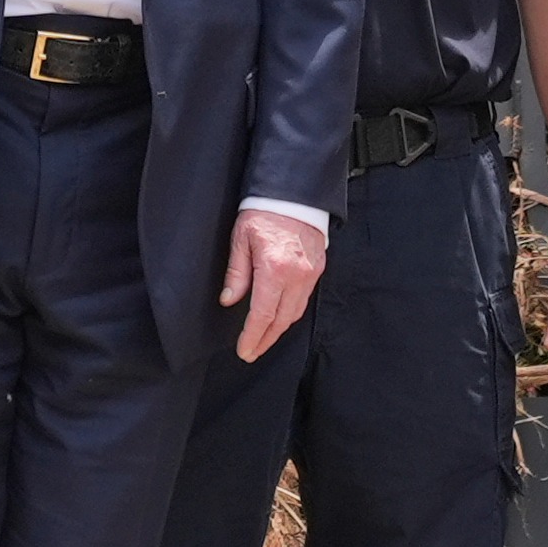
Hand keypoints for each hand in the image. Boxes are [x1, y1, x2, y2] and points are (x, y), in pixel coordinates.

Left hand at [223, 210, 328, 360]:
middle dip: (266, 340)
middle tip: (251, 352)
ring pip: (295, 313)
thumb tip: (229, 300)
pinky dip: (290, 313)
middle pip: (281, 320)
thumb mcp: (240, 239)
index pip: (263, 314)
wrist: (294, 194)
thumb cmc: (263, 212)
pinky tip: (279, 318)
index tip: (244, 350)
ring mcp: (311, 273)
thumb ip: (236, 273)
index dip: (253, 336)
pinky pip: (304, 299)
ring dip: (279, 329)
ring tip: (263, 340)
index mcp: (275, 268)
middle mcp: (297, 275)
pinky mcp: (318, 269)